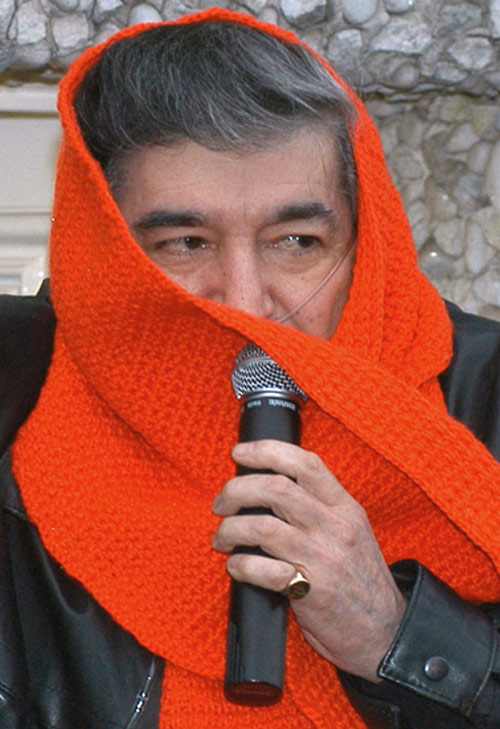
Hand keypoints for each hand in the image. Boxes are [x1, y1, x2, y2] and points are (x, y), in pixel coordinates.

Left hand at [211, 440, 406, 681]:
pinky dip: (240, 565)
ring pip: (263, 527)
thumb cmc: (360, 580)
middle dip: (236, 490)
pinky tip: (235, 567)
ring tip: (222, 538)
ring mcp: (324, 559)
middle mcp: (335, 527)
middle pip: (276, 488)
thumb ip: (317, 507)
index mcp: (345, 508)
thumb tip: (266, 486)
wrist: (386, 632)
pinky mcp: (312, 592)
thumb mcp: (350, 531)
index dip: (266, 451)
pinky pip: (264, 570)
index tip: (239, 452)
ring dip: (230, 529)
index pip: (305, 463)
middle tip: (221, 504)